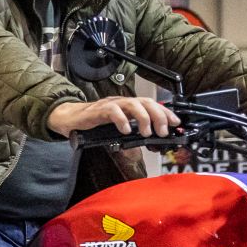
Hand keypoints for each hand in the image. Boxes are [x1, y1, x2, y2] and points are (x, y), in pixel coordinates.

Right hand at [49, 97, 181, 139]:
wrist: (71, 119)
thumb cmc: (94, 124)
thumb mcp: (117, 131)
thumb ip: (131, 136)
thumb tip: (145, 145)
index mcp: (129, 107)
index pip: (152, 105)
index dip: (165, 112)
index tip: (175, 123)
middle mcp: (122, 103)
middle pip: (146, 102)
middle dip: (158, 115)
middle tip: (163, 131)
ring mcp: (111, 105)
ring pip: (132, 104)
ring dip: (143, 117)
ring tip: (147, 132)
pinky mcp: (98, 110)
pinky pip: (113, 111)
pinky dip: (121, 120)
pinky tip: (126, 130)